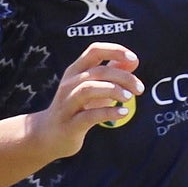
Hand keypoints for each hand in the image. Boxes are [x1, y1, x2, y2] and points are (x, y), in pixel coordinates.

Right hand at [29, 41, 144, 159]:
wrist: (48, 136)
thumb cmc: (75, 109)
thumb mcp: (92, 88)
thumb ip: (111, 74)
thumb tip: (132, 62)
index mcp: (75, 71)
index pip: (95, 51)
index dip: (115, 51)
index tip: (134, 60)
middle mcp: (69, 84)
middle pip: (98, 71)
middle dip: (123, 78)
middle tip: (139, 89)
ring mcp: (67, 104)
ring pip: (89, 89)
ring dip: (113, 91)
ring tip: (128, 98)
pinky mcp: (70, 124)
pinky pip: (90, 115)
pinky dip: (109, 113)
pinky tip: (123, 113)